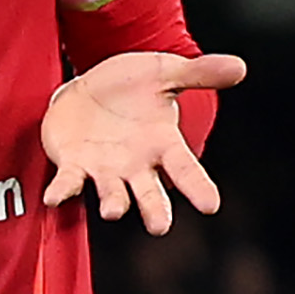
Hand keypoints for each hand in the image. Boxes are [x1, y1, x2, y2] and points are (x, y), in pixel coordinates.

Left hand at [41, 51, 247, 233]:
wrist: (90, 87)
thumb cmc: (132, 86)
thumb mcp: (165, 72)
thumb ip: (199, 73)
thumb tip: (240, 67)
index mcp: (162, 145)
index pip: (185, 169)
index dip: (198, 187)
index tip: (211, 205)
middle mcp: (136, 165)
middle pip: (149, 194)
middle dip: (154, 210)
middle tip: (159, 226)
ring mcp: (104, 169)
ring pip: (111, 193)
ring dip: (113, 203)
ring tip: (114, 211)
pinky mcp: (73, 165)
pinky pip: (68, 182)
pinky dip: (62, 191)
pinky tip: (54, 198)